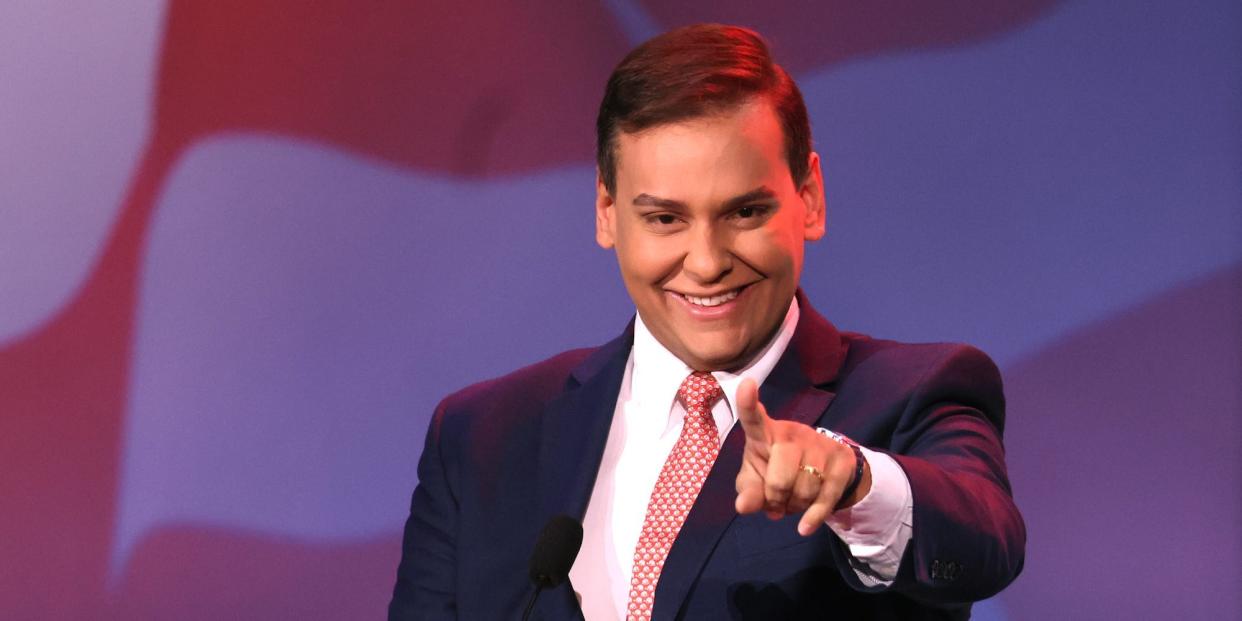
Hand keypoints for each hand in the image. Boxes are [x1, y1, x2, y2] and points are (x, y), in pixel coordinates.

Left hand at [733, 378, 870, 535]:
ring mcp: (819, 445)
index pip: (754, 419)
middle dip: (775, 498)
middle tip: (776, 500)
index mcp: (765, 434)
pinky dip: (813, 517)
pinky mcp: (841, 461)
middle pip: (779, 477)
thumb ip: (748, 492)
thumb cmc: (777, 470)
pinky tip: (805, 527)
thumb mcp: (757, 481)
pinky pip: (825, 498)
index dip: (748, 403)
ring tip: (793, 501)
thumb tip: (744, 506)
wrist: (824, 471)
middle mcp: (792, 433)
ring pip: (804, 490)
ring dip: (795, 507)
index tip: (746, 384)